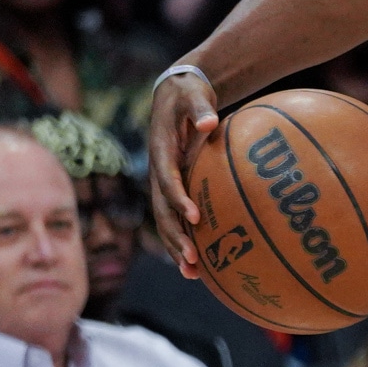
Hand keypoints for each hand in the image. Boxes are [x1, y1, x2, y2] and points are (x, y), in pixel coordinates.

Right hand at [147, 67, 220, 275]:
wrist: (175, 93)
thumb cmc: (188, 92)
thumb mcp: (193, 94)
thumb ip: (200, 108)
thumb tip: (209, 122)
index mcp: (161, 150)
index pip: (167, 179)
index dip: (178, 198)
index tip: (194, 215)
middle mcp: (158, 170)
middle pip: (161, 209)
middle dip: (175, 235)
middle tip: (192, 259)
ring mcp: (162, 181)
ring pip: (165, 220)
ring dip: (176, 246)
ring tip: (193, 274)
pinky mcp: (171, 186)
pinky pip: (175, 216)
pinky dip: (183, 238)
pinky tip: (200, 263)